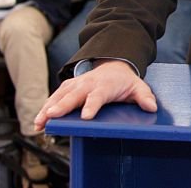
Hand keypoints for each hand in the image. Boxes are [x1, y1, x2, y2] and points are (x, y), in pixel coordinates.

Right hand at [34, 59, 156, 130]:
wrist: (114, 66)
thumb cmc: (124, 82)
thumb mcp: (138, 87)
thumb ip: (144, 96)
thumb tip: (151, 106)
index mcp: (105, 85)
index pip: (97, 96)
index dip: (91, 106)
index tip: (85, 116)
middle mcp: (87, 84)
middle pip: (73, 95)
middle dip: (62, 106)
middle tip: (52, 116)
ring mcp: (76, 85)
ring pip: (60, 96)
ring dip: (48, 109)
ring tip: (39, 123)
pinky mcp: (68, 87)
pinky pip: (55, 97)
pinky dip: (46, 108)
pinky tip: (39, 121)